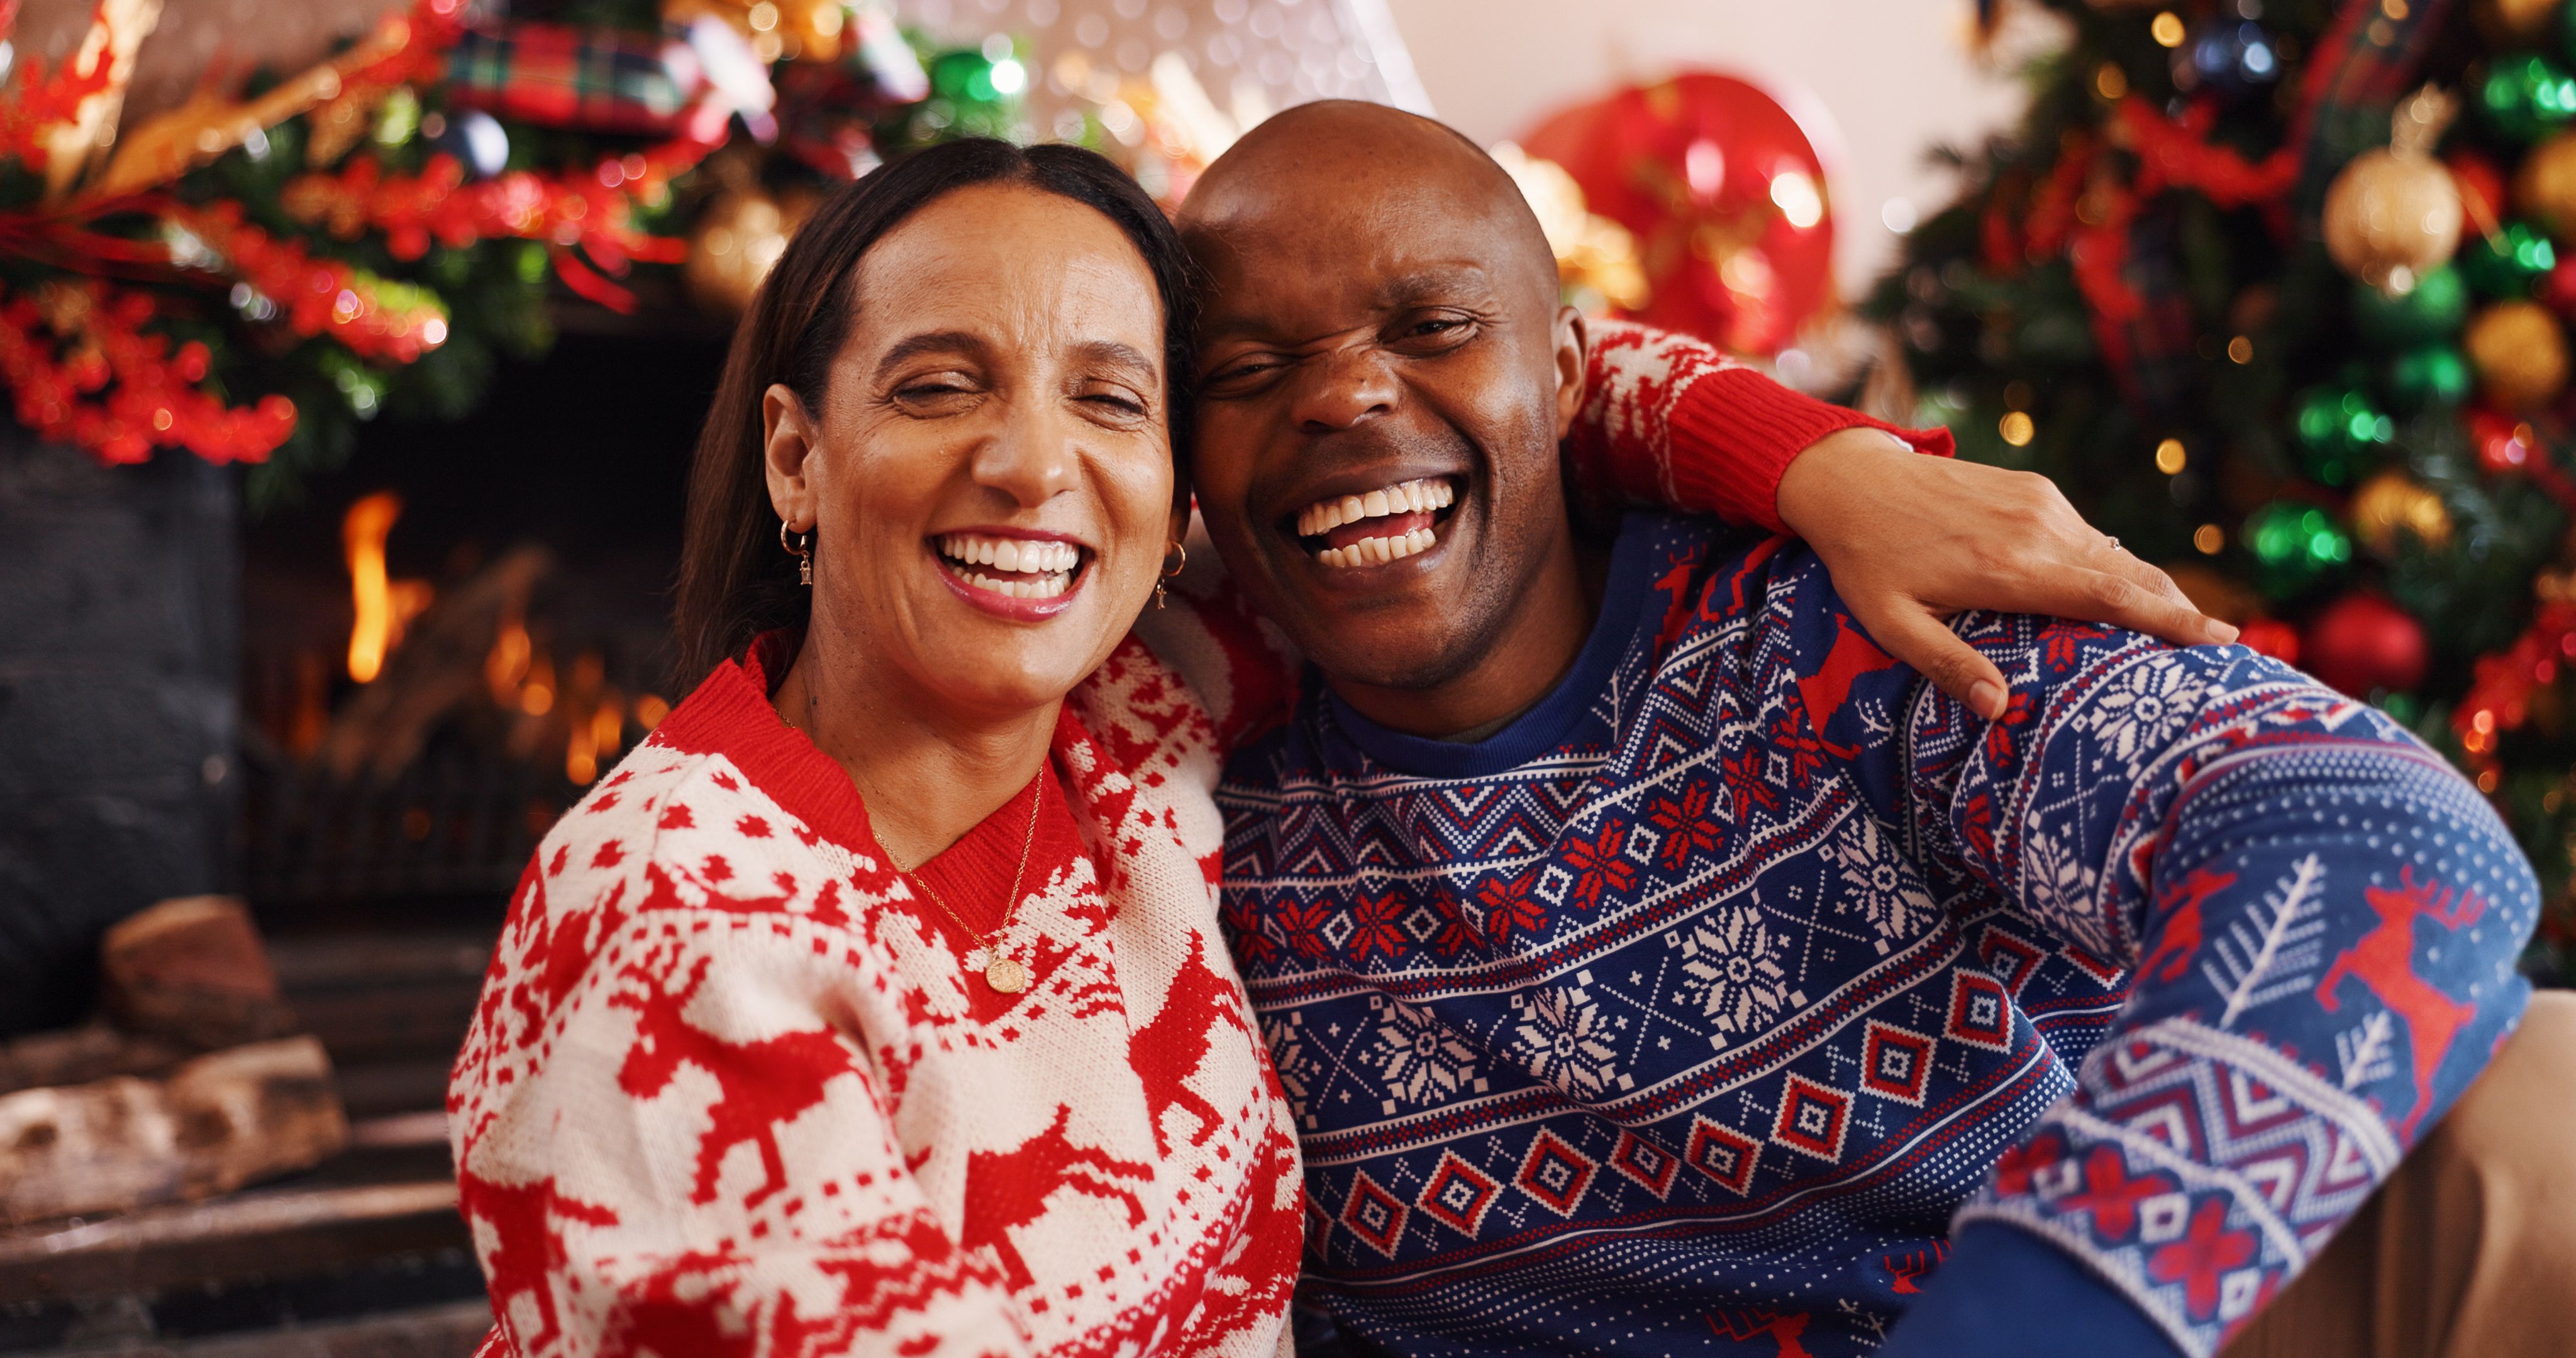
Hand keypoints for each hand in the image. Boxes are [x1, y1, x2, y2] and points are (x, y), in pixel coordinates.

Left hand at [1774, 428, 2236, 720]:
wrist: (1852, 479)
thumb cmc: (1868, 561)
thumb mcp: (1893, 624)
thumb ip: (1948, 665)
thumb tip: (1999, 709)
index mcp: (2012, 569)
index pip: (2113, 598)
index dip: (2172, 620)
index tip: (2224, 640)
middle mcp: (2040, 529)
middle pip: (2131, 575)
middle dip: (2178, 609)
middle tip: (2223, 647)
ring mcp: (2041, 503)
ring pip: (2113, 554)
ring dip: (2145, 588)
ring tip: (2178, 627)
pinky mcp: (2035, 489)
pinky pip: (2087, 535)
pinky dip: (2109, 564)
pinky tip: (2115, 592)